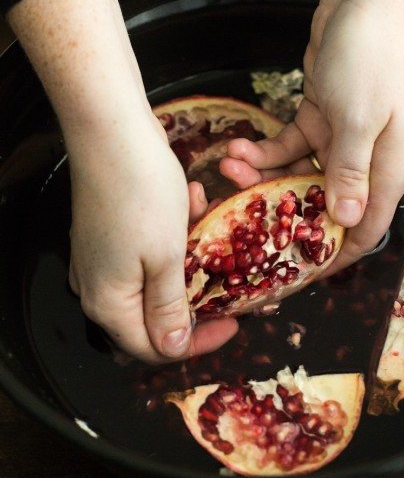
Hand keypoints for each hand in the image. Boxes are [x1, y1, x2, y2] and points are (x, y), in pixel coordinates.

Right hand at [68, 117, 236, 363]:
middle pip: (153, 315)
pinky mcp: (108, 235)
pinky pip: (147, 253)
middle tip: (226, 275)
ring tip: (205, 220)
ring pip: (156, 280)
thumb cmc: (141, 193)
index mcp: (108, 304)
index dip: (197, 342)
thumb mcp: (165, 258)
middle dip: (196, 296)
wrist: (112, 130)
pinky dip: (174, 238)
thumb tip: (172, 348)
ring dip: (189, 258)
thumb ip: (168, 309)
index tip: (232, 322)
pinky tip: (190, 203)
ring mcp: (100, 259)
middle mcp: (97, 287)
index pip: (154, 348)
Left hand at [220, 0, 403, 274]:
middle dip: (280, 214)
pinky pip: (287, 148)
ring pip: (296, 178)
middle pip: (321, 207)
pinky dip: (263, 151)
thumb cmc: (370, 60)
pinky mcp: (318, 122)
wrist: (361, 3)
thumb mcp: (357, 121)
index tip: (294, 272)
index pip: (362, 230)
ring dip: (262, 177)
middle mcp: (364, 163)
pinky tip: (239, 147)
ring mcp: (340, 143)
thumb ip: (348, 173)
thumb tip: (346, 221)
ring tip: (230, 166)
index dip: (330, 256)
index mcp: (385, 171)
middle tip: (241, 217)